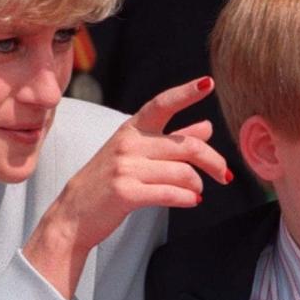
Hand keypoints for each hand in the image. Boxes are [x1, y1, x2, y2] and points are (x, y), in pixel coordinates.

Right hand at [23, 76, 230, 297]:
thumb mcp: (135, 153)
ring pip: (182, 172)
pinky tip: (192, 201)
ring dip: (197, 185)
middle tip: (225, 174)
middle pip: (186, 146)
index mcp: (131, 129)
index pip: (162, 104)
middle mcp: (128, 143)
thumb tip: (207, 127)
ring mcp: (125, 167)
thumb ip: (172, 139)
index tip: (208, 84)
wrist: (73, 215)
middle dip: (213, 161)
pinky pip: (171, 193)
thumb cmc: (107, 181)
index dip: (186, 93)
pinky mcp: (126, 192)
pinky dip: (188, 199)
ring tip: (197, 192)